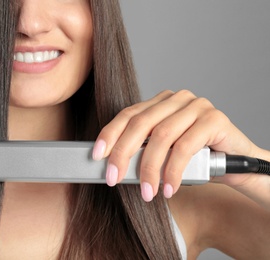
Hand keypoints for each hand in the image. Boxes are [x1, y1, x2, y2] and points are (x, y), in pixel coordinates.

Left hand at [92, 90, 261, 201]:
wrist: (234, 164)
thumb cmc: (193, 158)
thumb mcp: (162, 153)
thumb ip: (142, 150)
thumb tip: (113, 165)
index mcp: (160, 102)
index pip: (128, 114)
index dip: (110, 134)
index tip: (96, 155)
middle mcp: (176, 99)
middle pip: (140, 123)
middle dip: (123, 154)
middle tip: (114, 179)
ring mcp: (196, 105)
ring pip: (162, 136)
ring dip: (150, 169)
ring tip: (147, 192)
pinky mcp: (214, 118)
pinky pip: (185, 147)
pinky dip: (173, 171)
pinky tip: (169, 188)